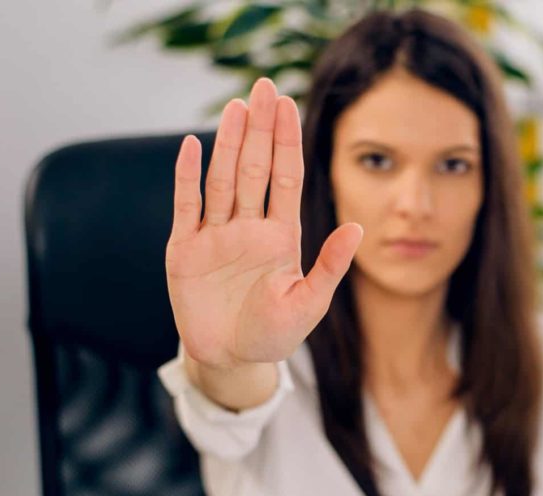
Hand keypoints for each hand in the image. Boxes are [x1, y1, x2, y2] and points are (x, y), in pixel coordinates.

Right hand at [165, 77, 362, 369]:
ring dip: (228, 143)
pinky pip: (186, 207)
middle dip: (260, 128)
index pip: (285, 177)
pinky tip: (190, 147)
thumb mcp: (308, 303)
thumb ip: (330, 266)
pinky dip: (186, 177)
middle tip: (264, 86)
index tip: (289, 105)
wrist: (230, 361)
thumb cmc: (273, 335)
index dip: (287, 141)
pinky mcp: (184, 251)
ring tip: (236, 106)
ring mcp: (214, 236)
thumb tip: (358, 228)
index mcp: (280, 236)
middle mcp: (247, 227)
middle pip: (254, 168)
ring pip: (223, 179)